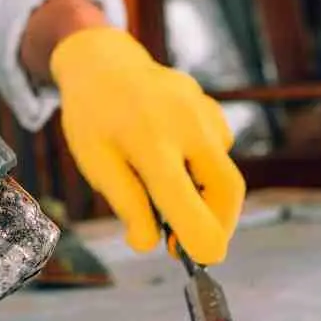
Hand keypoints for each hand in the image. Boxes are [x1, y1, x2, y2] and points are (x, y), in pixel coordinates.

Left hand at [50, 27, 244, 264]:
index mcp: (150, 140)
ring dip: (206, 199)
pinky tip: (171, 159)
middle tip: (190, 247)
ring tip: (165, 195)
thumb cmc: (93, 116)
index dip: (200, 235)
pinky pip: (217, 154)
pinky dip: (201, 172)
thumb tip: (149, 243)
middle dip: (221, 225)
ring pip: (224, 173)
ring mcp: (205, 112)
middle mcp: (187, 124)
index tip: (205, 259)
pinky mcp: (213, 110)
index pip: (183, 199)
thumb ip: (126, 203)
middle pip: (227, 188)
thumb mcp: (95, 162)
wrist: (104, 62)